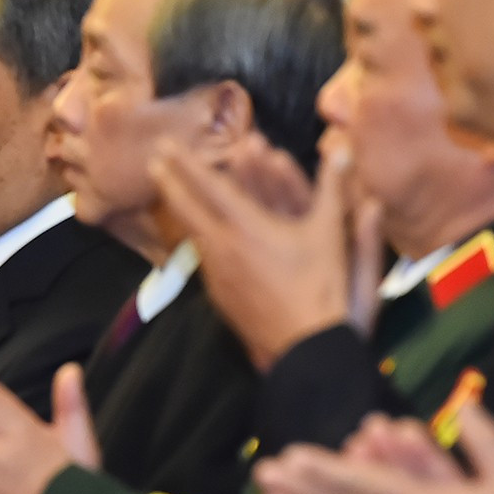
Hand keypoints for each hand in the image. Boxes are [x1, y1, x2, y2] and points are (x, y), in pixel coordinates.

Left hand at [151, 133, 357, 370]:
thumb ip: (336, 189)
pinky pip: (204, 257)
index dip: (186, 162)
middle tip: (152, 161)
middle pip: (186, 208)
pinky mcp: (220, 296)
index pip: (209, 186)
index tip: (165, 144)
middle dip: (170, 181)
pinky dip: (197, 237)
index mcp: (246, 227)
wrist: (306, 350)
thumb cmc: (323, 290)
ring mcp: (217, 274)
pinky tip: (198, 236)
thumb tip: (342, 148)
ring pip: (192, 233)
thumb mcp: (332, 235)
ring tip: (171, 193)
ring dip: (182, 209)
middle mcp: (222, 248)